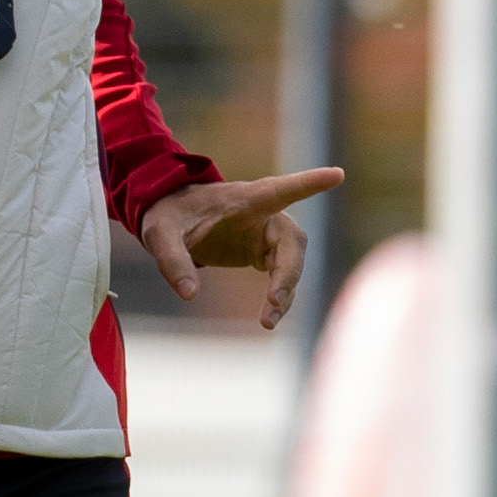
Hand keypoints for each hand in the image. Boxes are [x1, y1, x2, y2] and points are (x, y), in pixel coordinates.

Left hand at [140, 166, 348, 332]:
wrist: (169, 218)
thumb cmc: (167, 214)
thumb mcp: (159, 233)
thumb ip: (171, 259)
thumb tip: (189, 293)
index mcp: (244, 198)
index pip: (280, 189)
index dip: (309, 183)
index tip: (337, 174)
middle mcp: (263, 214)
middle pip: (293, 240)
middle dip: (289, 272)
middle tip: (274, 302)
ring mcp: (267, 233)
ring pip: (292, 262)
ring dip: (286, 291)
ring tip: (268, 322)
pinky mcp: (263, 251)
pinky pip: (282, 275)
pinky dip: (280, 297)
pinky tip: (269, 319)